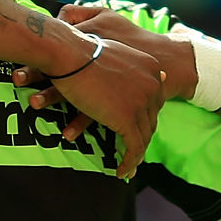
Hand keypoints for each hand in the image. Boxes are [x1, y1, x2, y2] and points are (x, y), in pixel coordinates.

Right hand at [12, 8, 193, 150]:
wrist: (68, 53)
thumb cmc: (80, 49)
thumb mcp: (110, 49)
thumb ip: (128, 63)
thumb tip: (137, 71)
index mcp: (150, 68)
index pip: (153, 98)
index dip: (144, 116)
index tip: (136, 128)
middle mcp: (152, 84)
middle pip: (150, 118)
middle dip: (141, 135)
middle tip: (132, 150)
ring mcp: (142, 102)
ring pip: (143, 135)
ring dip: (135, 153)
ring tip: (127, 165)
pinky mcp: (128, 119)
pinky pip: (133, 148)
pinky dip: (128, 162)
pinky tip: (120, 171)